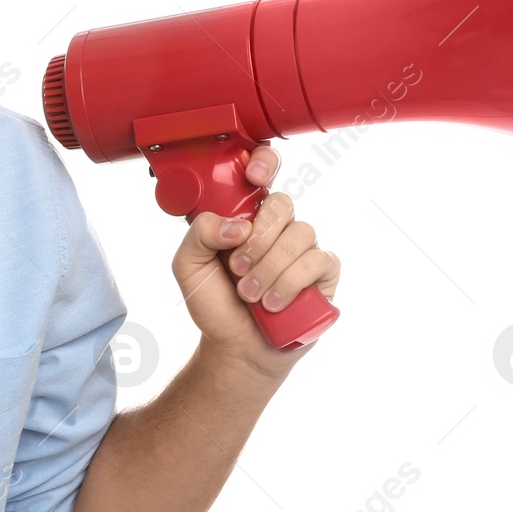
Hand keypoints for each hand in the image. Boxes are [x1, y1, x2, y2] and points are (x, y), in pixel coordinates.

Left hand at [170, 146, 341, 381]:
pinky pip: (319, 261)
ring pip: (301, 234)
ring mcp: (303, 249)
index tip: (253, 178)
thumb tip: (236, 224)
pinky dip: (291, 282)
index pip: (264, 173)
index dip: (264, 164)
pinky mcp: (323, 275)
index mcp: (247, 216)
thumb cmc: (215, 303)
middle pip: (283, 205)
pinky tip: (273, 302)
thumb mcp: (188, 267)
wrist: (235, 347)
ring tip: (250, 295)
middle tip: (237, 267)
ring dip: (270, 267)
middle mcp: (278, 228)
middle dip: (258, 238)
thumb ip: (198, 235)